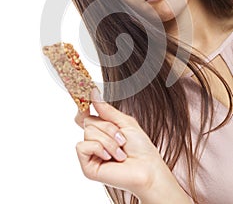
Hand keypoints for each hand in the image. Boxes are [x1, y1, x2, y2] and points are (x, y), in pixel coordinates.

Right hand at [75, 88, 190, 203]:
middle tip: (122, 139)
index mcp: (102, 129)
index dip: (83, 107)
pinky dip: (99, 148)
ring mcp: (90, 154)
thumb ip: (106, 109)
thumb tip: (93, 92)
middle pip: (88, 120)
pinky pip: (83, 146)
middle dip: (108, 127)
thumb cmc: (140, 147)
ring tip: (120, 152)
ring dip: (108, 140)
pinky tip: (110, 158)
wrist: (147, 168)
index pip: (84, 115)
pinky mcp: (87, 166)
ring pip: (88, 133)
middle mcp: (94, 140)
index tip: (86, 101)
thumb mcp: (124, 122)